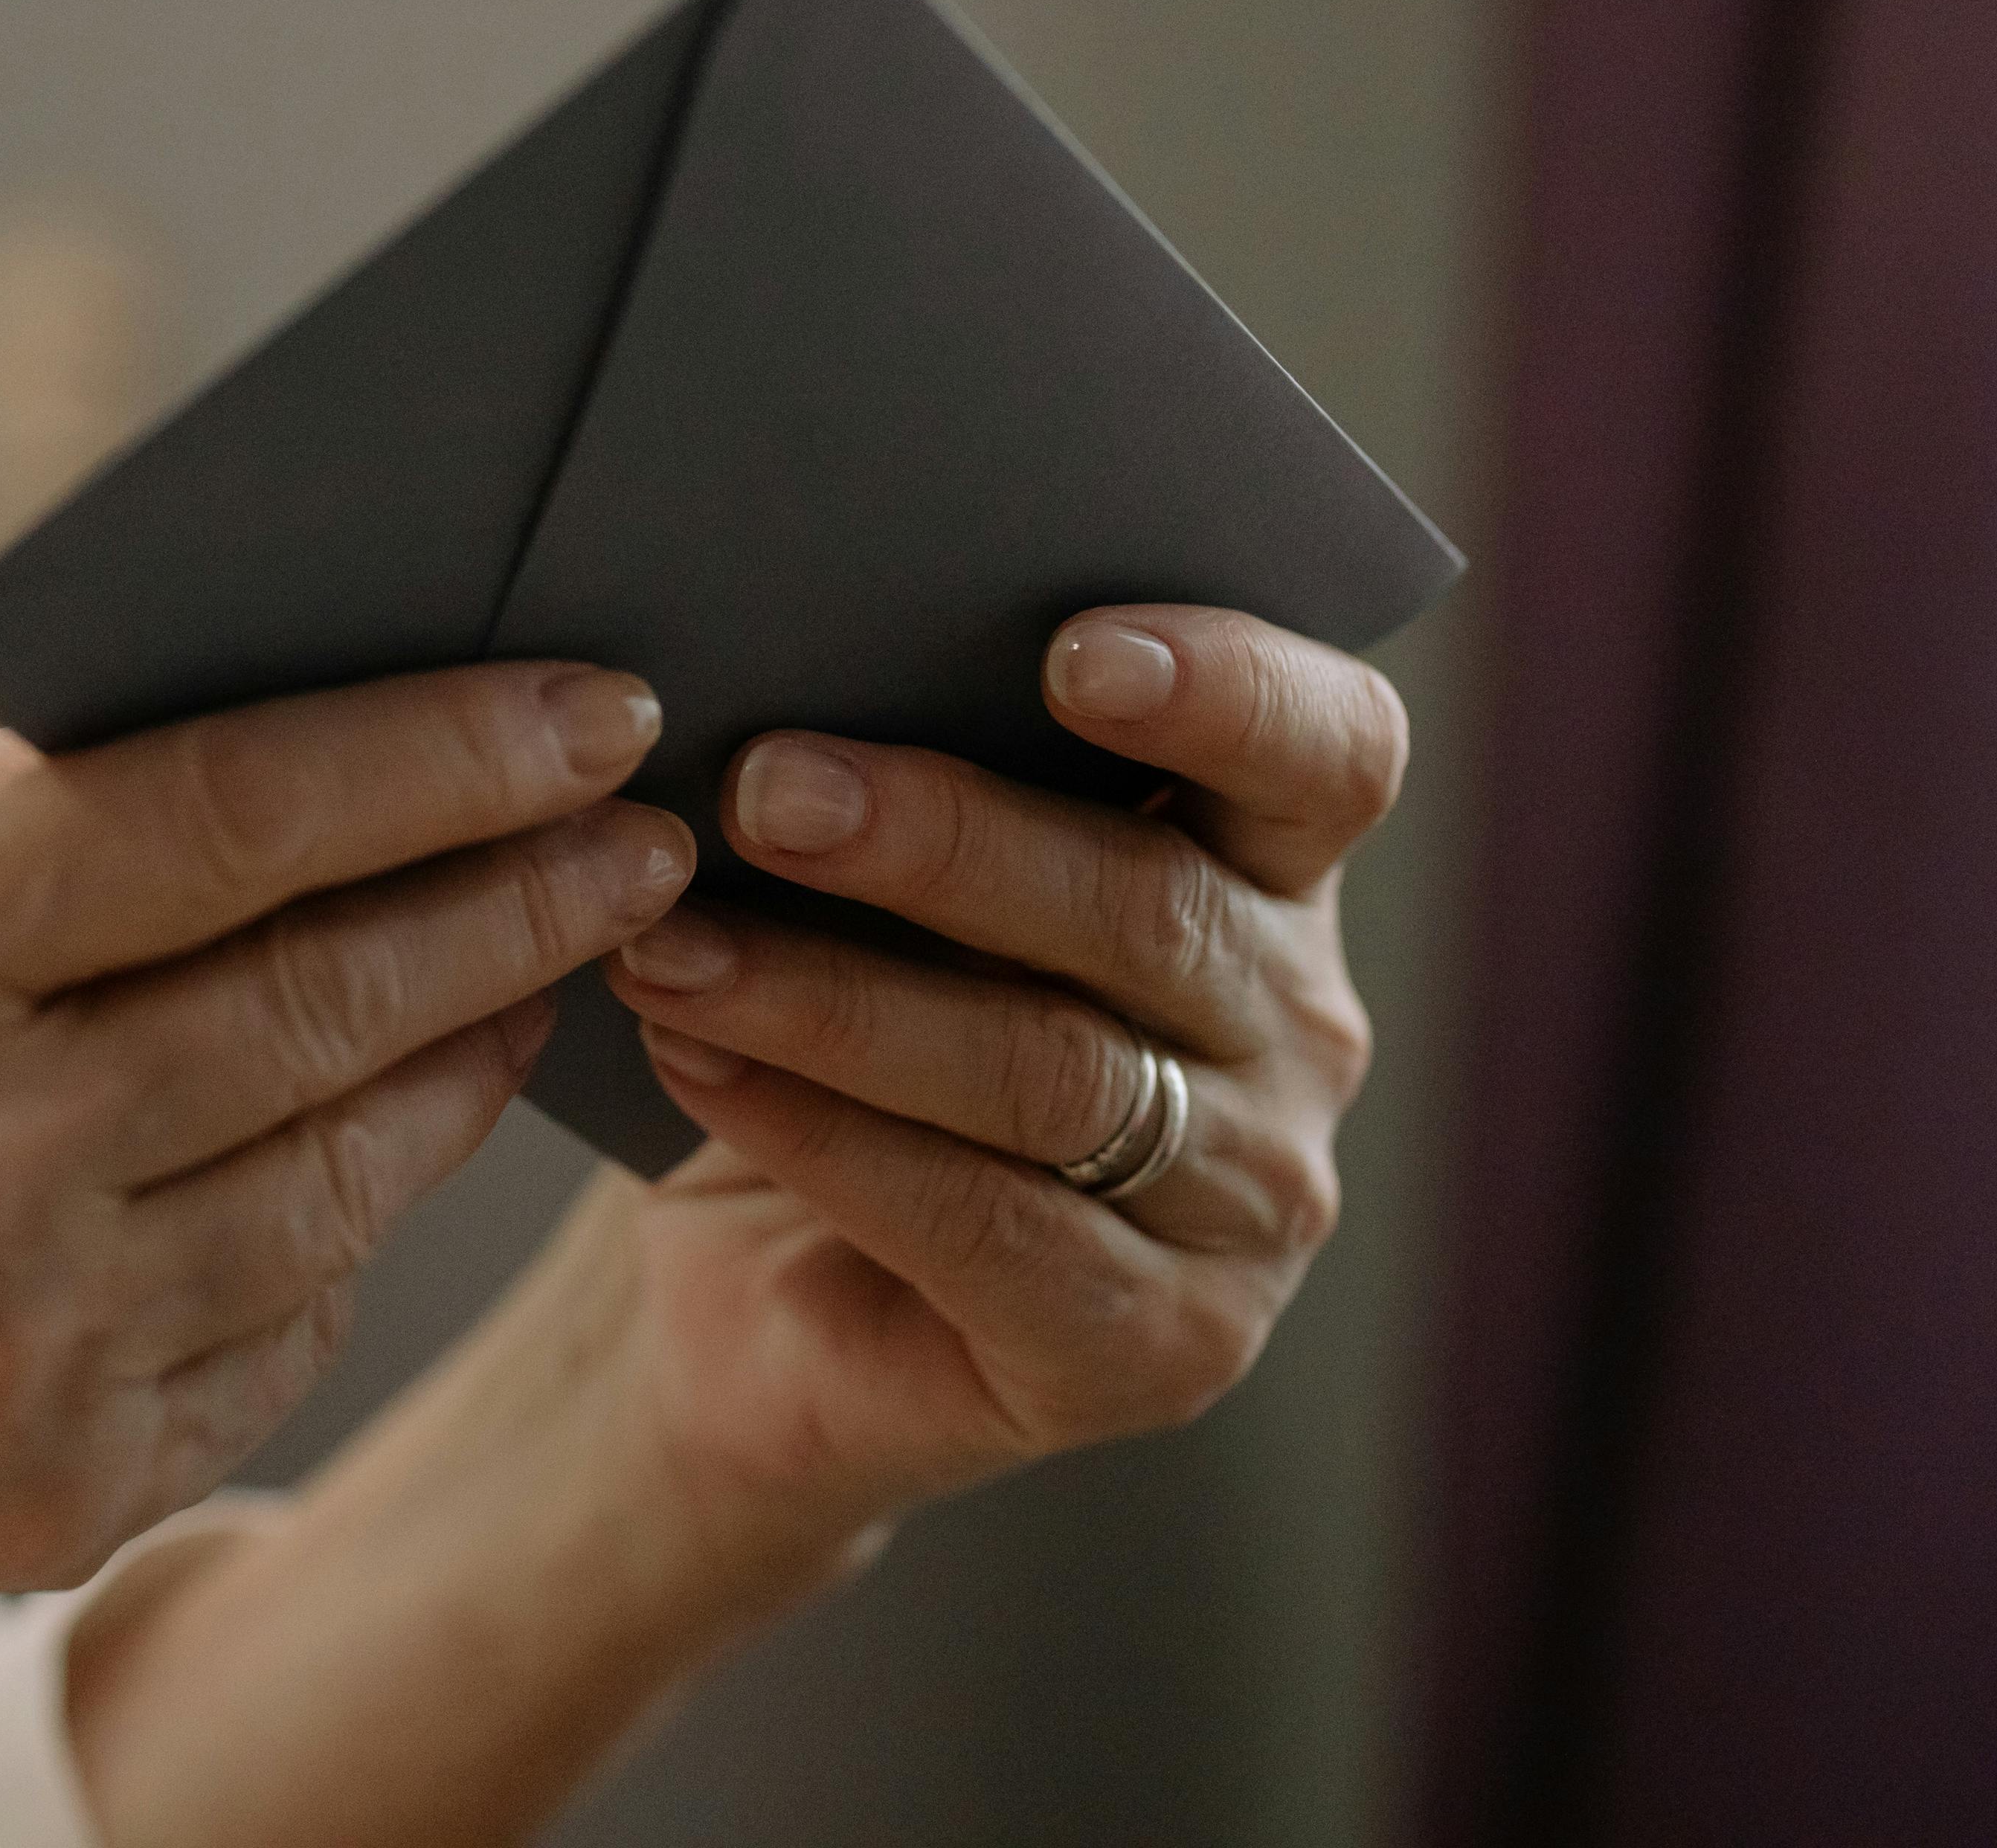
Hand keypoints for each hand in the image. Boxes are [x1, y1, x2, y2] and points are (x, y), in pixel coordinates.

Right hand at [0, 661, 689, 1846]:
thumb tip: (213, 728)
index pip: (227, 811)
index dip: (439, 748)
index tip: (585, 703)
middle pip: (334, 988)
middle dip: (530, 890)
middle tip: (649, 828)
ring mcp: (24, 1337)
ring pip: (350, 1170)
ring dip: (476, 1052)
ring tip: (546, 966)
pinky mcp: (59, 1486)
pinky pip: (284, 1331)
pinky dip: (348, 1228)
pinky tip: (381, 1149)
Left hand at [590, 604, 1399, 1581]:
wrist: (744, 1294)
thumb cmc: (826, 1015)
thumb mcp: (868, 876)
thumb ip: (890, 760)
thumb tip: (773, 644)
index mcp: (1265, 868)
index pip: (1327, 754)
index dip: (1226, 690)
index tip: (1071, 650)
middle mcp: (1296, 1032)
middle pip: (1151, 910)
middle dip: (941, 837)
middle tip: (760, 787)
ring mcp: (1247, 1208)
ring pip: (1054, 1073)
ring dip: (838, 995)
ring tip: (669, 942)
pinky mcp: (1152, 1352)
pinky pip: (986, 1226)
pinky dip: (822, 1134)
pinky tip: (696, 1062)